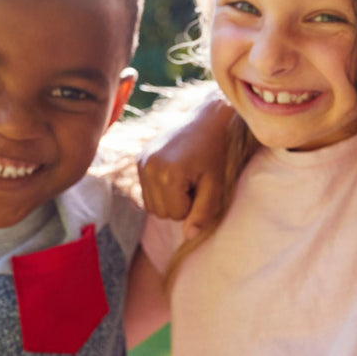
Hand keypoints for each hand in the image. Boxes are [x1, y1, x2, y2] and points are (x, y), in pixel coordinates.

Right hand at [138, 88, 234, 238]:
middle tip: (196, 181)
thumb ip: (203, 211)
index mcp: (167, 174)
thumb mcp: (216, 184)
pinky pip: (147, 191)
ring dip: (170, 198)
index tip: (203, 184)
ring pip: (151, 205)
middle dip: (180, 204)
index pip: (175, 214)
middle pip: (160, 212)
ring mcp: (141, 162)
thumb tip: (188, 236)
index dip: (193, 205)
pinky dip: (162, 189)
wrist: (208, 119)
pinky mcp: (139, 158)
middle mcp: (148, 167)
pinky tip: (176, 173)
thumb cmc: (217, 152)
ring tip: (187, 177)